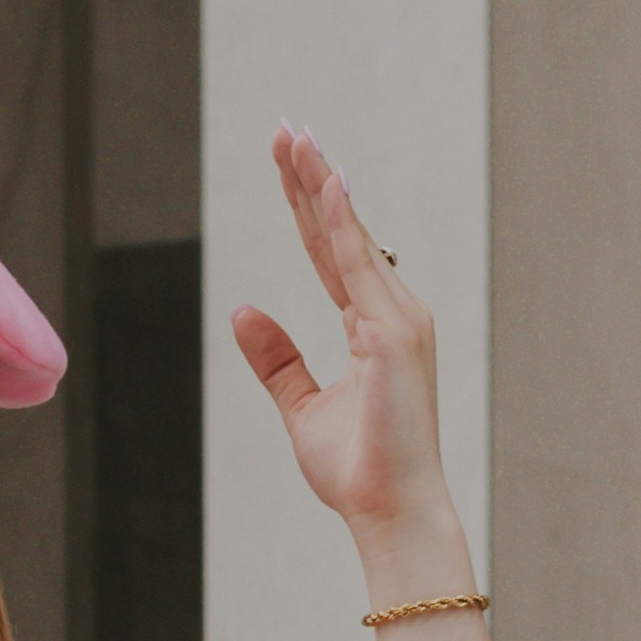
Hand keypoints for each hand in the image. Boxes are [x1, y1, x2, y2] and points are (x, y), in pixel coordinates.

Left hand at [231, 127, 454, 548]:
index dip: (309, 205)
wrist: (390, 511)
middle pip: (343, 231)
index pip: (332, 250)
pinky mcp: (392, 335)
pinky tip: (325, 184)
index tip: (289, 160)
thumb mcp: (302, 407)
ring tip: (295, 139)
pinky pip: (358, 267)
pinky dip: (342, 224)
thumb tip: (243, 312)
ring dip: (321, 185)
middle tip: (286, 128)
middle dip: (312, 178)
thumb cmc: (357, 469)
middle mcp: (392, 312)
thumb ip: (277, 359)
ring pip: (350, 237)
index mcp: (372, 325)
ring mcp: (397, 319)